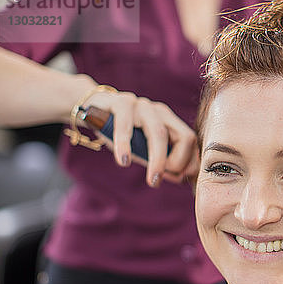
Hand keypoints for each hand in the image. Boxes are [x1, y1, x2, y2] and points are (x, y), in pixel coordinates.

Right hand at [82, 89, 198, 186]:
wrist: (92, 109)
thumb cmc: (121, 133)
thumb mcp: (143, 149)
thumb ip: (161, 160)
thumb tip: (180, 178)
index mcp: (170, 121)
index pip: (191, 141)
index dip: (189, 162)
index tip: (177, 179)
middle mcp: (160, 112)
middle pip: (183, 137)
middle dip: (178, 163)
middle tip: (163, 181)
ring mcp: (142, 105)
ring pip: (158, 133)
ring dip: (158, 160)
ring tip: (153, 180)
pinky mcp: (120, 102)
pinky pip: (125, 125)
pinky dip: (125, 146)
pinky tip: (123, 161)